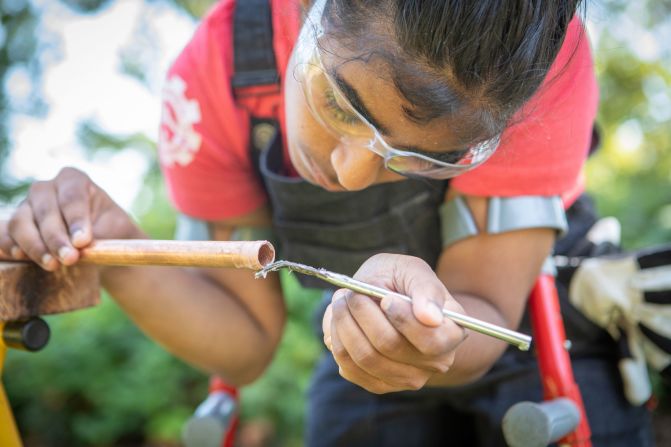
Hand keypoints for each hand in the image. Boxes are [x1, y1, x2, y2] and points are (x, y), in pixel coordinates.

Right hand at [0, 167, 143, 270]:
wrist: (101, 245)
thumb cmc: (111, 232)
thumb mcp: (117, 230)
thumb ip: (101, 236)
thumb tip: (81, 247)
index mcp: (74, 180)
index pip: (72, 197)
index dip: (76, 219)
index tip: (82, 242)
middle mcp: (47, 188)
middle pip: (45, 210)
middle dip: (56, 237)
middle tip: (70, 259)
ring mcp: (27, 205)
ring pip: (21, 222)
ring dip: (35, 246)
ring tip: (52, 264)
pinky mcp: (16, 225)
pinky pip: (4, 233)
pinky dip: (10, 245)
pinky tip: (22, 257)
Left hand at [322, 253, 466, 393]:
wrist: (386, 298)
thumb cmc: (402, 282)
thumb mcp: (414, 271)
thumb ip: (425, 289)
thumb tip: (430, 317)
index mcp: (452, 331)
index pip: (430, 340)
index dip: (403, 319)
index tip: (386, 298)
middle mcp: (436, 362)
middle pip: (390, 346)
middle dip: (364, 313)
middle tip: (352, 293)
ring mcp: (409, 378)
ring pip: (366, 357)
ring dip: (345, 324)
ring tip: (343, 302)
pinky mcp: (380, 385)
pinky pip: (350, 367)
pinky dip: (338, 339)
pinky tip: (342, 322)